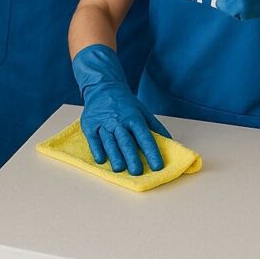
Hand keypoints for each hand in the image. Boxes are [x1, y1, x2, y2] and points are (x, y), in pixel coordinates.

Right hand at [74, 44, 167, 175]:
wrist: (102, 86)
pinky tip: (101, 160)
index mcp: (134, 117)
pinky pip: (93, 139)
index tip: (158, 166)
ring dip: (114, 156)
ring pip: (109, 141)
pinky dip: (97, 150)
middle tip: (137, 172)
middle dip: (131, 157)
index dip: (151, 151)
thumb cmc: (125, 103)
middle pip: (126, 141)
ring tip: (120, 169)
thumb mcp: (143, 110)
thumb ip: (155, 127)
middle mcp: (118, 121)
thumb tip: (170, 143)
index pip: (144, 136)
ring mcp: (103, 123)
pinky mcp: (90, 125)